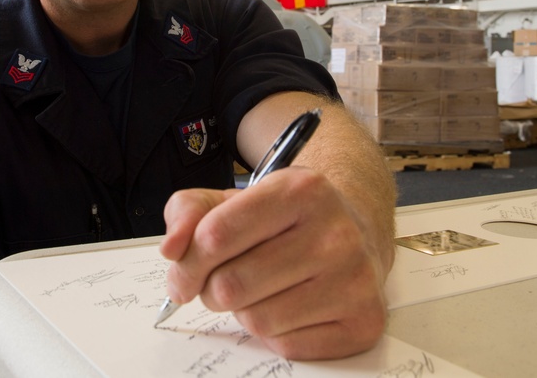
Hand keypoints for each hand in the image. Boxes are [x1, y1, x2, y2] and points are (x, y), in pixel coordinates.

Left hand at [159, 167, 388, 359]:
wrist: (357, 231)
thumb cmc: (286, 220)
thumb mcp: (236, 198)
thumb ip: (189, 212)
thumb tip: (172, 249)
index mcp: (300, 190)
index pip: (215, 236)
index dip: (186, 263)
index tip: (182, 273)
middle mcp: (335, 232)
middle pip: (231, 285)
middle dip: (214, 290)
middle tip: (225, 281)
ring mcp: (355, 279)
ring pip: (257, 321)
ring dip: (245, 312)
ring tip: (262, 291)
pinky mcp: (364, 321)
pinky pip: (287, 346)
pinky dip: (277, 333)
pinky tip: (292, 306)